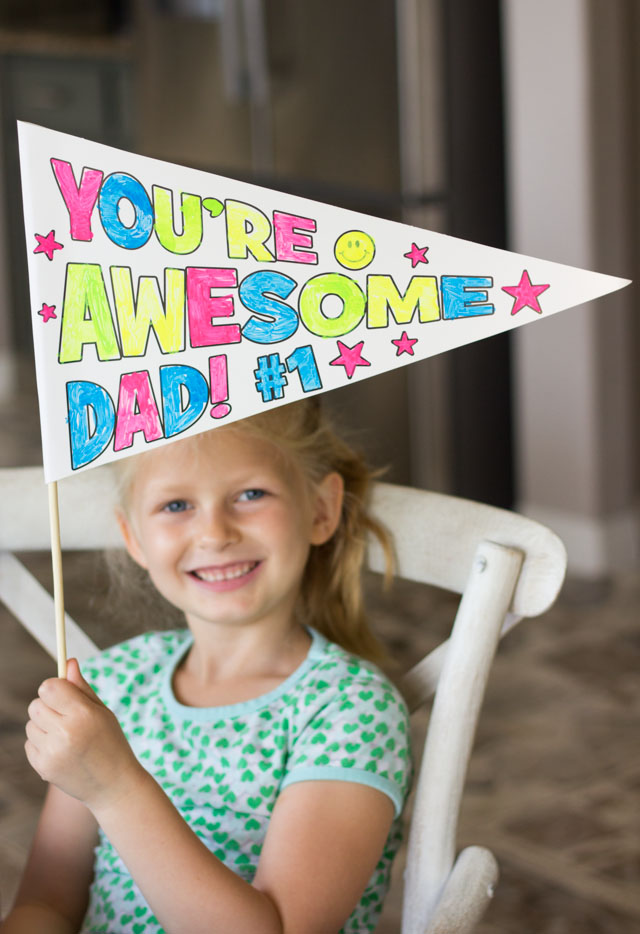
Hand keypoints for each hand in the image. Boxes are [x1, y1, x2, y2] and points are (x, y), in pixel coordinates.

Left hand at [25, 658, 144, 811]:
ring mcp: (52, 752)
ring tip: (66, 736)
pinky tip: (60, 751)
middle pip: (36, 704)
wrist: (113, 785)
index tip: (62, 693)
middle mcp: (65, 732)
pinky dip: (41, 744)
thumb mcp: (102, 711)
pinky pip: (30, 743)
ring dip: (43, 726)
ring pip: (31, 724)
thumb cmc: (111, 742)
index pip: (49, 687)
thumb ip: (81, 687)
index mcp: (83, 714)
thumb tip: (68, 662)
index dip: (54, 688)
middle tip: (65, 716)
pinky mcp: (43, 768)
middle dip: (48, 706)